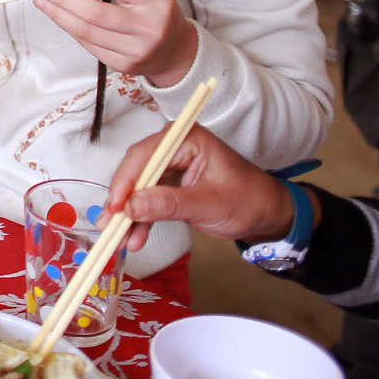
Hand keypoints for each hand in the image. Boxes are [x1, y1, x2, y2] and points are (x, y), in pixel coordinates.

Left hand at [35, 0, 196, 86]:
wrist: (174, 51)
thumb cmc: (153, 10)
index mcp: (156, 2)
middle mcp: (148, 28)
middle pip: (96, 13)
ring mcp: (136, 50)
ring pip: (87, 32)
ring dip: (59, 15)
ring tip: (41, 1)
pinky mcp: (123, 65)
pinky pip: (89, 45)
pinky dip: (71, 29)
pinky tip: (59, 17)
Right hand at [106, 123, 300, 253]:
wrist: (268, 216)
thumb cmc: (247, 201)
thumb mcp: (209, 204)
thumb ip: (169, 204)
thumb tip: (130, 208)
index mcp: (186, 139)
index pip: (145, 155)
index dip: (126, 180)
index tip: (116, 206)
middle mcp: (173, 148)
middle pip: (136, 171)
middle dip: (123, 200)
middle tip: (110, 225)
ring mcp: (169, 167)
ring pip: (138, 189)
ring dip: (129, 214)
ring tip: (120, 239)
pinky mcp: (169, 185)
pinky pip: (147, 200)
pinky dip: (140, 219)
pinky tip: (134, 238)